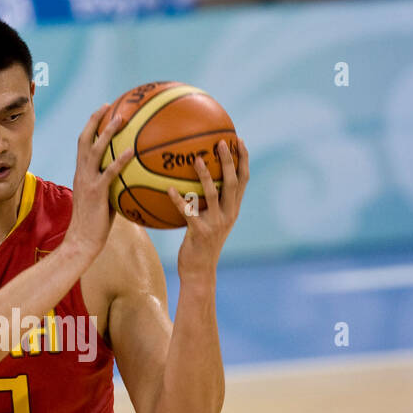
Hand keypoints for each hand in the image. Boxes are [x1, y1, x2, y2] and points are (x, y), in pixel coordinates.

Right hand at [62, 103, 132, 265]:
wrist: (82, 242)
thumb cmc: (95, 226)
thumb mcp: (103, 201)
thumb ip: (113, 187)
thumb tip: (132, 180)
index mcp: (81, 174)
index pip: (83, 145)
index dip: (91, 126)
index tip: (102, 112)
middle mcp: (81, 174)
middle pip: (85, 140)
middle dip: (96, 120)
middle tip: (109, 106)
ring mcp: (87, 182)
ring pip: (96, 150)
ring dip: (108, 132)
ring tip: (122, 118)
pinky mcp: (96, 193)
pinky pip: (109, 172)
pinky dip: (120, 160)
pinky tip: (132, 152)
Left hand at [168, 138, 249, 280]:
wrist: (199, 271)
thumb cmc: (201, 244)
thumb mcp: (210, 221)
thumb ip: (209, 203)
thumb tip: (195, 181)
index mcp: (233, 209)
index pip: (243, 180)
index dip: (243, 160)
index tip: (239, 141)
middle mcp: (228, 214)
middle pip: (233, 182)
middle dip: (229, 161)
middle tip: (221, 142)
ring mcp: (216, 223)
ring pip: (213, 194)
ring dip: (205, 175)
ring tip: (196, 159)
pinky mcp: (200, 232)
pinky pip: (188, 212)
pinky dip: (178, 200)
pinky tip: (169, 189)